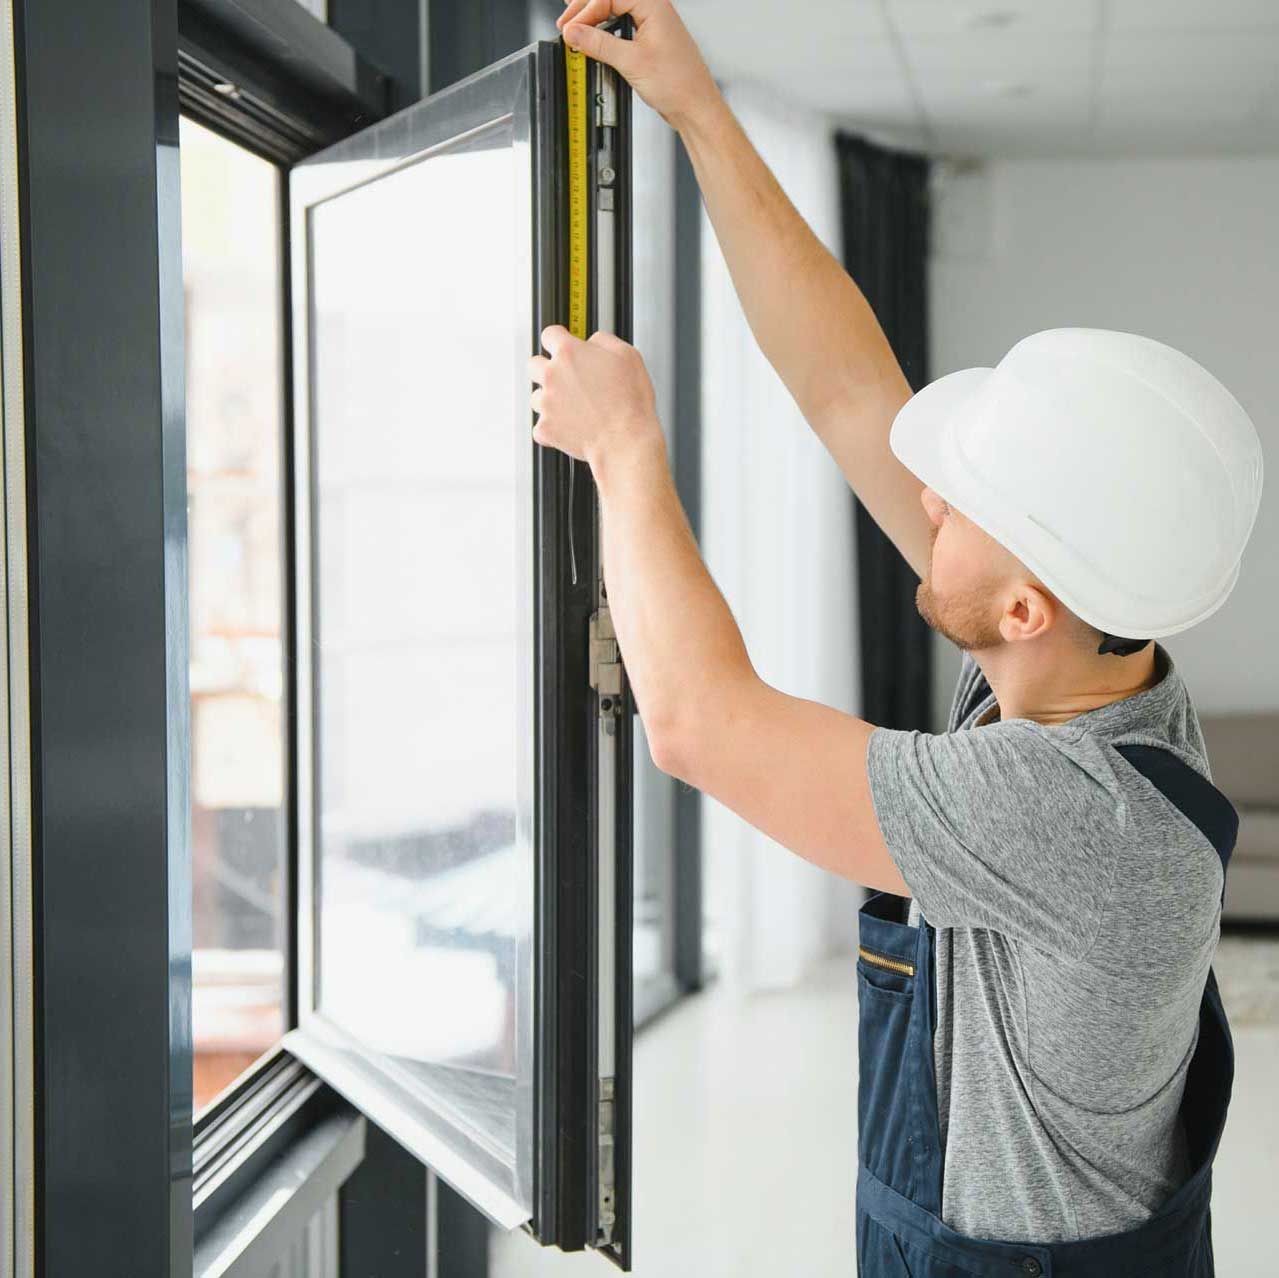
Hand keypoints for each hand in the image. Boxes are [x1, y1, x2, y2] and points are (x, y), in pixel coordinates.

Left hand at [529, 325, 661, 466]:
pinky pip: (540, 426)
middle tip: (566, 380)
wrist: (624, 439)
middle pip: (534, 364)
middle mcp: (552, 375)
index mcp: (570, 353)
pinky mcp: (545, 428)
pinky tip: (570, 427)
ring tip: (573, 408)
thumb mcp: (628, 355)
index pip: (550, 335)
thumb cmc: (629, 402)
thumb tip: (593, 341)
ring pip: (536, 396)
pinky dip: (552, 428)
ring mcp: (546, 403)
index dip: (557, 340)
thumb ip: (603, 341)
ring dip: (550, 400)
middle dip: (547, 370)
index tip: (561, 345)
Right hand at [556, 0, 718, 130]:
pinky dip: (604, 30)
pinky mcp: (649, 39)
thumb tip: (574, 33)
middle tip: (565, 25)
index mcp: (653, 4)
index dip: (585, 11)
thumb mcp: (631, 62)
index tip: (569, 29)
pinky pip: (622, 24)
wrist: (695, 107)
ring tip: (574, 27)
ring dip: (593, 18)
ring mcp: (652, 23)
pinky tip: (593, 37)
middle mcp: (654, 8)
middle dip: (585, 9)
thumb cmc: (678, 84)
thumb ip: (599, 44)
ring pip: (615, 9)